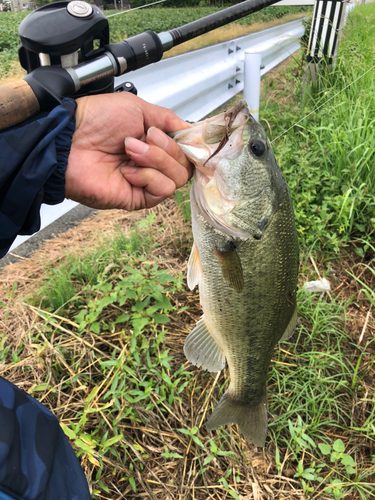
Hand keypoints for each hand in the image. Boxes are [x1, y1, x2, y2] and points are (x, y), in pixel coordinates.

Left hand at [65, 93, 192, 210]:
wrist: (70, 139)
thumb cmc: (96, 120)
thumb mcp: (138, 107)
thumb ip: (168, 119)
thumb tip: (192, 130)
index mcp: (155, 142)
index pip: (187, 150)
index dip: (191, 145)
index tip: (190, 138)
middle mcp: (153, 163)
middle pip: (186, 165)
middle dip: (167, 149)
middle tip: (144, 137)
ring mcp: (146, 181)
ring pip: (178, 178)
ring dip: (156, 160)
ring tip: (130, 150)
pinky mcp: (138, 198)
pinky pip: (163, 190)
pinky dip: (149, 176)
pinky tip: (128, 171)